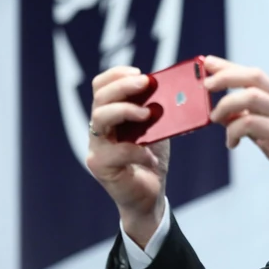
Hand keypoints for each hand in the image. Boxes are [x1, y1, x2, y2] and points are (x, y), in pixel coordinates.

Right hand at [86, 65, 169, 247]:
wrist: (149, 196)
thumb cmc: (151, 159)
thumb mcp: (156, 129)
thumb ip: (155, 110)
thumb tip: (171, 89)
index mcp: (109, 115)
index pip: (101, 86)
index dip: (116, 75)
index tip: (140, 73)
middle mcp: (98, 129)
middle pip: (100, 98)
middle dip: (123, 86)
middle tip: (146, 83)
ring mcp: (97, 147)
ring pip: (100, 118)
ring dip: (125, 110)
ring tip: (147, 114)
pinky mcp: (101, 167)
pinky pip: (116, 151)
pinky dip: (137, 150)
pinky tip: (151, 156)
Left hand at [203, 56, 268, 218]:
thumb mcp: (268, 131)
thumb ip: (249, 119)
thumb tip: (222, 113)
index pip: (253, 73)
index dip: (228, 66)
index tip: (207, 63)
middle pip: (253, 76)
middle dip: (226, 76)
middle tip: (206, 85)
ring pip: (250, 96)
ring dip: (226, 104)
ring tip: (215, 118)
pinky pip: (249, 123)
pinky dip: (233, 130)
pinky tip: (232, 142)